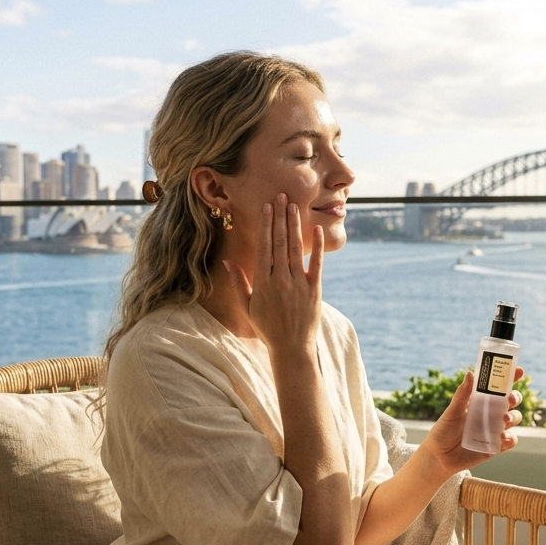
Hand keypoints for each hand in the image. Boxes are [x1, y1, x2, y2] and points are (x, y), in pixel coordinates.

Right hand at [223, 193, 324, 356]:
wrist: (292, 349)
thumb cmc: (267, 329)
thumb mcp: (247, 308)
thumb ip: (239, 283)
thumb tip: (227, 262)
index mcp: (263, 283)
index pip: (264, 247)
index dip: (266, 225)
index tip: (266, 207)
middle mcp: (281, 280)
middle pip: (280, 243)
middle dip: (280, 218)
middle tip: (281, 196)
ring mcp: (299, 284)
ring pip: (296, 249)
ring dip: (295, 226)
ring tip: (294, 206)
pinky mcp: (315, 290)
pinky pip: (317, 264)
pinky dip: (318, 247)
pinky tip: (317, 229)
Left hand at [420, 367, 524, 477]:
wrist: (438, 457)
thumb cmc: (443, 431)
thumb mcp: (451, 412)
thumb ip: (462, 395)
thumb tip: (470, 373)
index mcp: (480, 401)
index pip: (498, 387)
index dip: (510, 378)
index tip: (518, 370)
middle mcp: (490, 413)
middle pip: (510, 401)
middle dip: (515, 397)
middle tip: (510, 398)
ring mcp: (494, 429)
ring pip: (514, 419)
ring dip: (514, 416)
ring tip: (505, 419)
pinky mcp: (495, 446)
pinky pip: (510, 441)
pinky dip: (510, 438)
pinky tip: (503, 437)